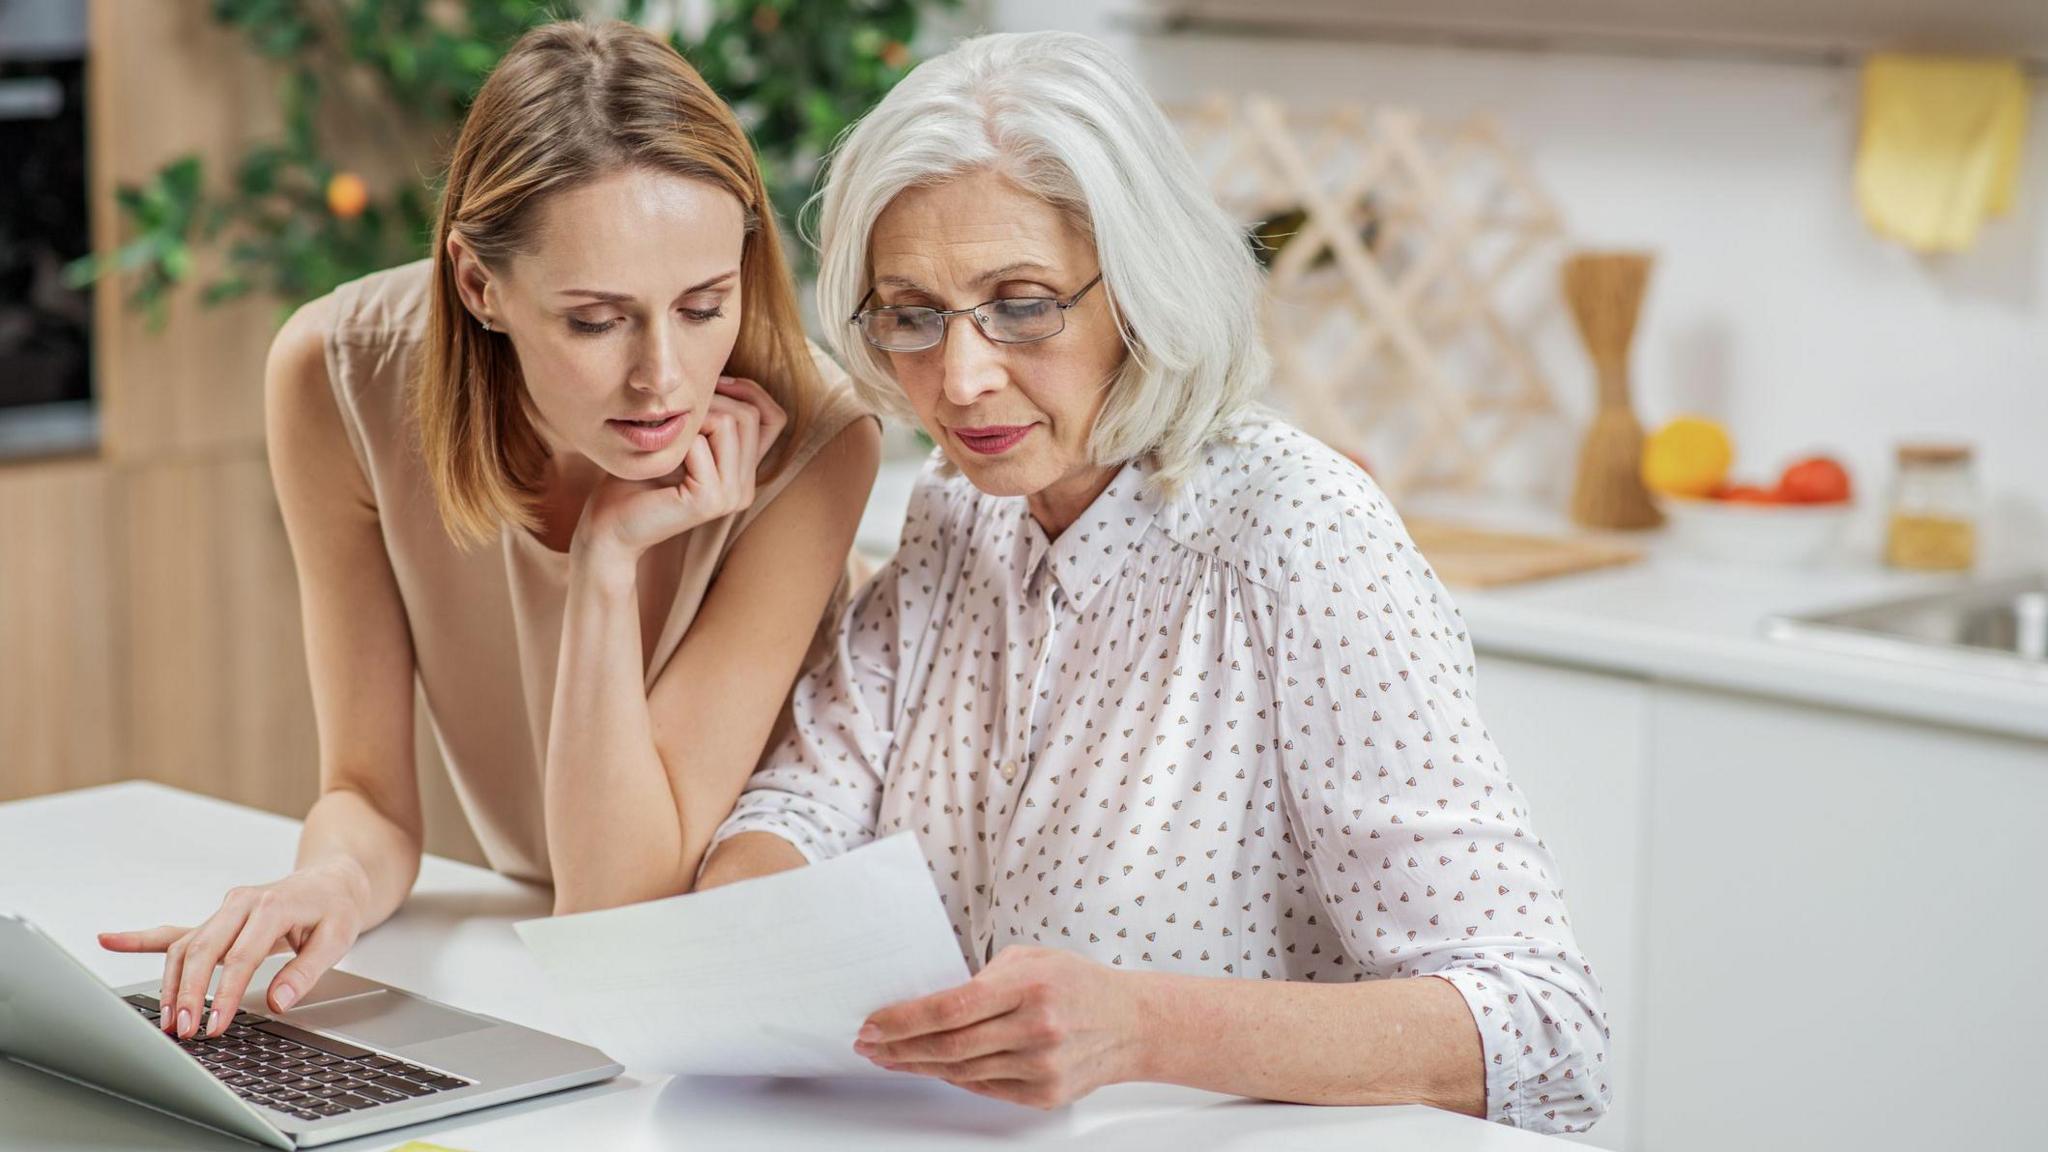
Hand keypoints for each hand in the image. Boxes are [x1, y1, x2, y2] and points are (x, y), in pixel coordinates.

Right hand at [97, 858, 370, 1039]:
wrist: (333, 880)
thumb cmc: (335, 908)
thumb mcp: (338, 938)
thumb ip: (307, 970)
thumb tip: (280, 1001)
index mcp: (272, 906)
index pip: (241, 956)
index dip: (226, 994)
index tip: (216, 1025)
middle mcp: (242, 904)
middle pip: (203, 950)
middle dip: (189, 993)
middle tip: (183, 1030)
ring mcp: (225, 910)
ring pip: (185, 946)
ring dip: (172, 984)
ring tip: (168, 1020)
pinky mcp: (216, 919)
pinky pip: (175, 930)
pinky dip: (142, 938)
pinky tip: (111, 939)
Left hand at [575, 376, 786, 564]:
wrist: (610, 523)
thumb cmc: (637, 477)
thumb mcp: (683, 438)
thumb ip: (713, 418)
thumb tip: (726, 374)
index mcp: (745, 474)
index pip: (774, 418)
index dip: (750, 392)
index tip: (715, 383)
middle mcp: (745, 488)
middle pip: (749, 415)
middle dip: (712, 401)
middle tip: (675, 414)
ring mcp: (731, 497)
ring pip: (731, 423)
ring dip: (693, 418)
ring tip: (667, 437)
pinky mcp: (709, 500)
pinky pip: (701, 444)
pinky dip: (677, 440)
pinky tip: (659, 458)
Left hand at [853, 946, 1147, 1108]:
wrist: (1132, 1024)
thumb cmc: (1078, 983)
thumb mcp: (1033, 959)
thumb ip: (985, 978)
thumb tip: (932, 1004)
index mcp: (1029, 986)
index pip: (951, 1007)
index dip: (904, 1019)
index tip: (873, 1023)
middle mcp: (1036, 1028)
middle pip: (949, 1045)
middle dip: (899, 1046)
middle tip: (868, 1044)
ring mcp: (1041, 1066)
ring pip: (961, 1071)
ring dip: (918, 1065)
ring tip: (891, 1057)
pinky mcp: (1044, 1094)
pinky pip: (984, 1087)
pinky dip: (953, 1077)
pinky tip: (932, 1067)